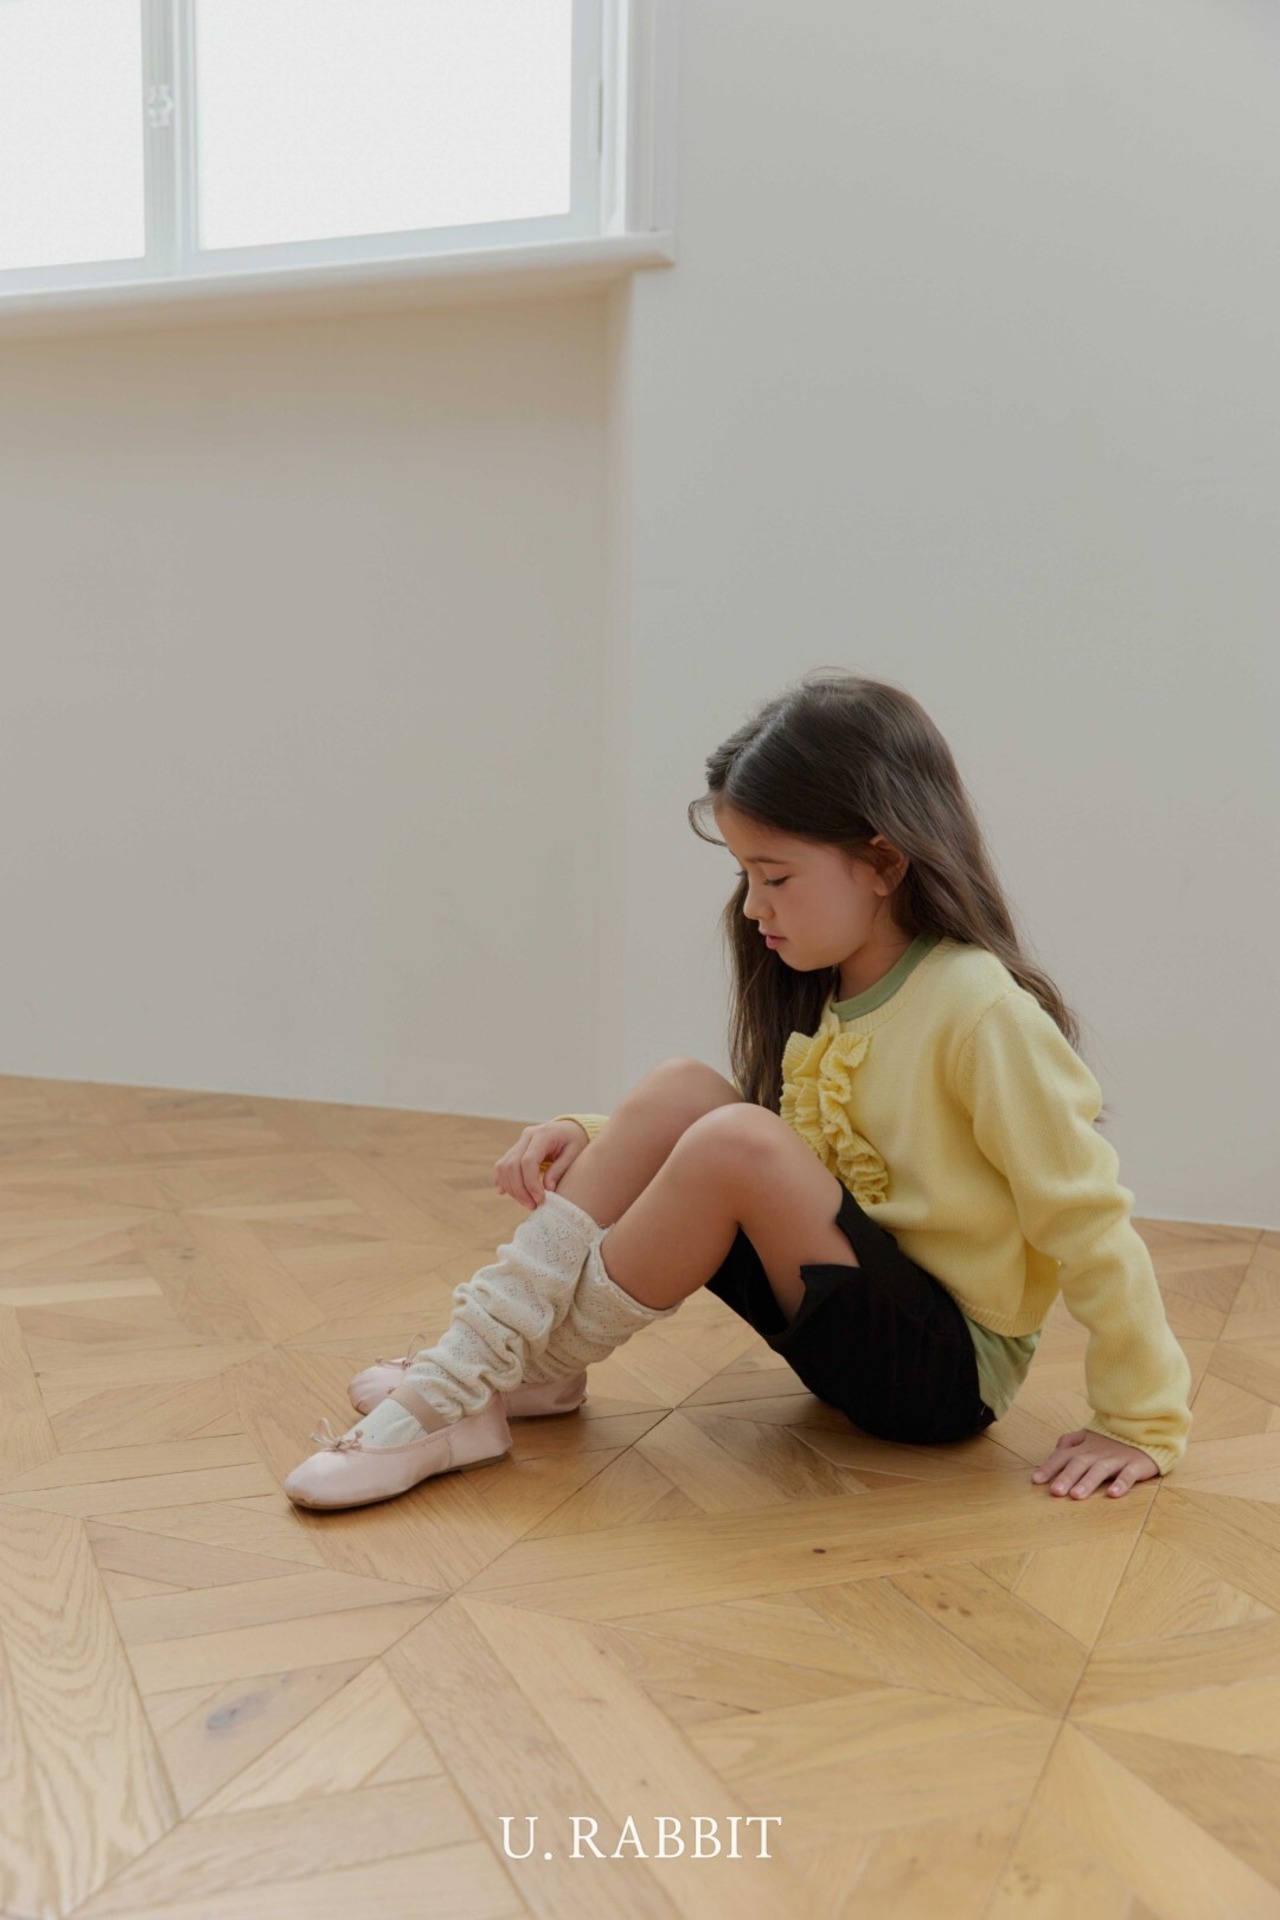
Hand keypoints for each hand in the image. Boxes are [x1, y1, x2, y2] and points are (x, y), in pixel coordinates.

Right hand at [493, 1120, 589, 1209]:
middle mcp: (527, 1136)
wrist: (570, 1129)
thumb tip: (548, 1189)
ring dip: (512, 1188)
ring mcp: (519, 1142)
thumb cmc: (576, 1142)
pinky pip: (502, 1165)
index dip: (531, 1183)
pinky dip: (502, 1180)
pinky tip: (504, 1193)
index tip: (540, 1200)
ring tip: (527, 1203)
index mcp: (543, 1134)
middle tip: (533, 1206)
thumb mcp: (575, 1154)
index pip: (528, 1161)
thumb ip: (560, 1169)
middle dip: (520, 1190)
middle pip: (512, 1165)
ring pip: (504, 1167)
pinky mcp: (515, 1150)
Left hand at [1031, 1429, 1159, 1499]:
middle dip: (1066, 1477)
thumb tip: (1055, 1450)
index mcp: (1084, 1447)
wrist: (1146, 1430)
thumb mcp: (1089, 1436)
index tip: (1036, 1480)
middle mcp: (1097, 1452)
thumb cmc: (1113, 1440)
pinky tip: (1113, 1494)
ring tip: (1076, 1495)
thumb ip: (1071, 1442)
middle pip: (1079, 1463)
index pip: (1063, 1456)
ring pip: (1100, 1469)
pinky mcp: (1136, 1465)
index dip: (1049, 1467)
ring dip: (1087, 1482)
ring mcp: (1117, 1458)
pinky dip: (1121, 1484)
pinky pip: (1128, 1474)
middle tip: (1055, 1492)